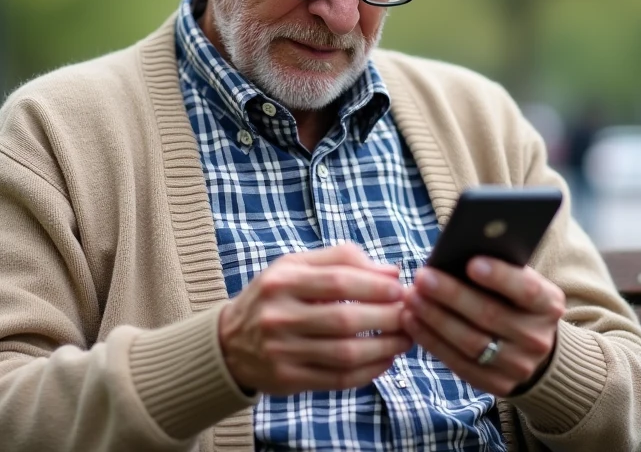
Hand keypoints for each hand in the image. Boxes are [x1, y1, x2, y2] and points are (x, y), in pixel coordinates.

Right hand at [218, 243, 411, 394]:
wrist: (230, 342)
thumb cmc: (274, 296)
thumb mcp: (296, 265)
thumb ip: (342, 259)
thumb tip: (391, 272)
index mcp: (282, 281)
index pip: (338, 281)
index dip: (376, 286)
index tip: (402, 289)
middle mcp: (278, 316)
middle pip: (345, 319)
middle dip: (387, 318)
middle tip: (411, 315)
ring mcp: (281, 351)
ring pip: (345, 353)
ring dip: (384, 347)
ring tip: (405, 339)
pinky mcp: (287, 380)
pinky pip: (337, 379)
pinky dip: (369, 372)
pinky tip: (385, 360)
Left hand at [403, 258, 564, 396]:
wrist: (532, 347)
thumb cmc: (514, 301)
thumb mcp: (518, 281)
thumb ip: (497, 269)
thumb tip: (455, 253)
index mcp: (549, 305)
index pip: (527, 290)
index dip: (500, 277)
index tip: (472, 263)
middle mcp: (537, 338)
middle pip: (491, 316)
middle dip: (452, 295)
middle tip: (423, 278)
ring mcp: (519, 366)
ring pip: (471, 343)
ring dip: (436, 319)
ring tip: (411, 299)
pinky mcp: (497, 384)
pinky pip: (459, 363)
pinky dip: (432, 341)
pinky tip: (413, 322)